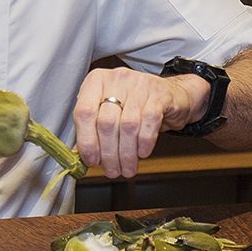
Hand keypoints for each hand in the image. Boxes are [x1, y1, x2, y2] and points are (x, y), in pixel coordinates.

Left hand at [73, 67, 208, 177]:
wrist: (172, 94)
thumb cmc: (134, 104)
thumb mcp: (108, 110)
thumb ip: (92, 129)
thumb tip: (79, 156)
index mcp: (96, 81)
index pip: (84, 112)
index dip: (86, 140)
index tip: (91, 160)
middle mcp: (116, 79)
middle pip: (106, 123)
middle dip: (108, 153)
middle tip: (112, 171)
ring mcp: (139, 84)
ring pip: (128, 126)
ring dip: (126, 154)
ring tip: (127, 169)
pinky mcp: (159, 94)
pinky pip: (149, 123)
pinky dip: (144, 143)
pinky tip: (142, 153)